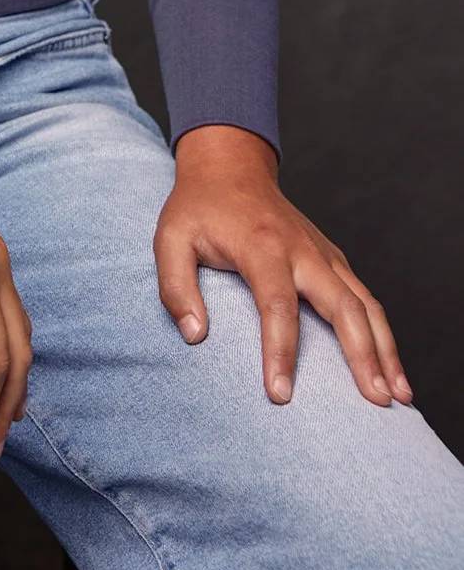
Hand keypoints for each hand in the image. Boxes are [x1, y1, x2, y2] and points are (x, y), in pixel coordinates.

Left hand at [155, 124, 411, 408]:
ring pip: (365, 303)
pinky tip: (390, 368)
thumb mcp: (170, 238)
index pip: (277, 305)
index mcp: (262, 245)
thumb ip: (175, 286)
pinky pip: (364, 297)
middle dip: (361, 355)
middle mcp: (302, 249)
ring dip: (385, 349)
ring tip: (398, 396)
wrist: (230, 167)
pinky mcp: (332, 258)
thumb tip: (194, 335)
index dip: (280, 352)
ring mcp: (323, 253)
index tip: (280, 395)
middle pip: (342, 305)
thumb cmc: (198, 208)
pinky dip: (382, 333)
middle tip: (374, 403)